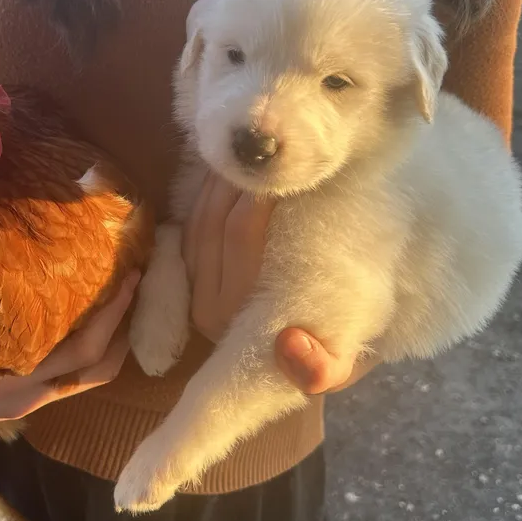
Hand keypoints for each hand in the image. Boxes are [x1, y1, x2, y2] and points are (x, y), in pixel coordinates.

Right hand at [0, 272, 139, 431]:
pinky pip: (67, 369)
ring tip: (122, 293)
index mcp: (13, 390)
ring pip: (87, 373)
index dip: (113, 319)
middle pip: (99, 367)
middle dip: (125, 326)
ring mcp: (23, 396)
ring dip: (111, 337)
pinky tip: (81, 310)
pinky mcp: (14, 389)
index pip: (83, 355)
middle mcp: (27, 397)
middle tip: (139, 278)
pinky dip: (87, 344)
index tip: (133, 278)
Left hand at [183, 174, 375, 393]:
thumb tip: (289, 343)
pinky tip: (228, 173)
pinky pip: (189, 227)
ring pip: (196, 221)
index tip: (285, 170)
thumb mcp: (334, 370)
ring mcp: (192, 289)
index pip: (238, 237)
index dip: (255, 197)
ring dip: (218, 182)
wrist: (287, 371)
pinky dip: (206, 195)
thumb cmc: (324, 356)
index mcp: (236, 315)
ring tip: (248, 154)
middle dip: (234, 180)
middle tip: (265, 149)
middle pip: (211, 222)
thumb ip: (320, 370)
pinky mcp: (187, 279)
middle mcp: (206, 304)